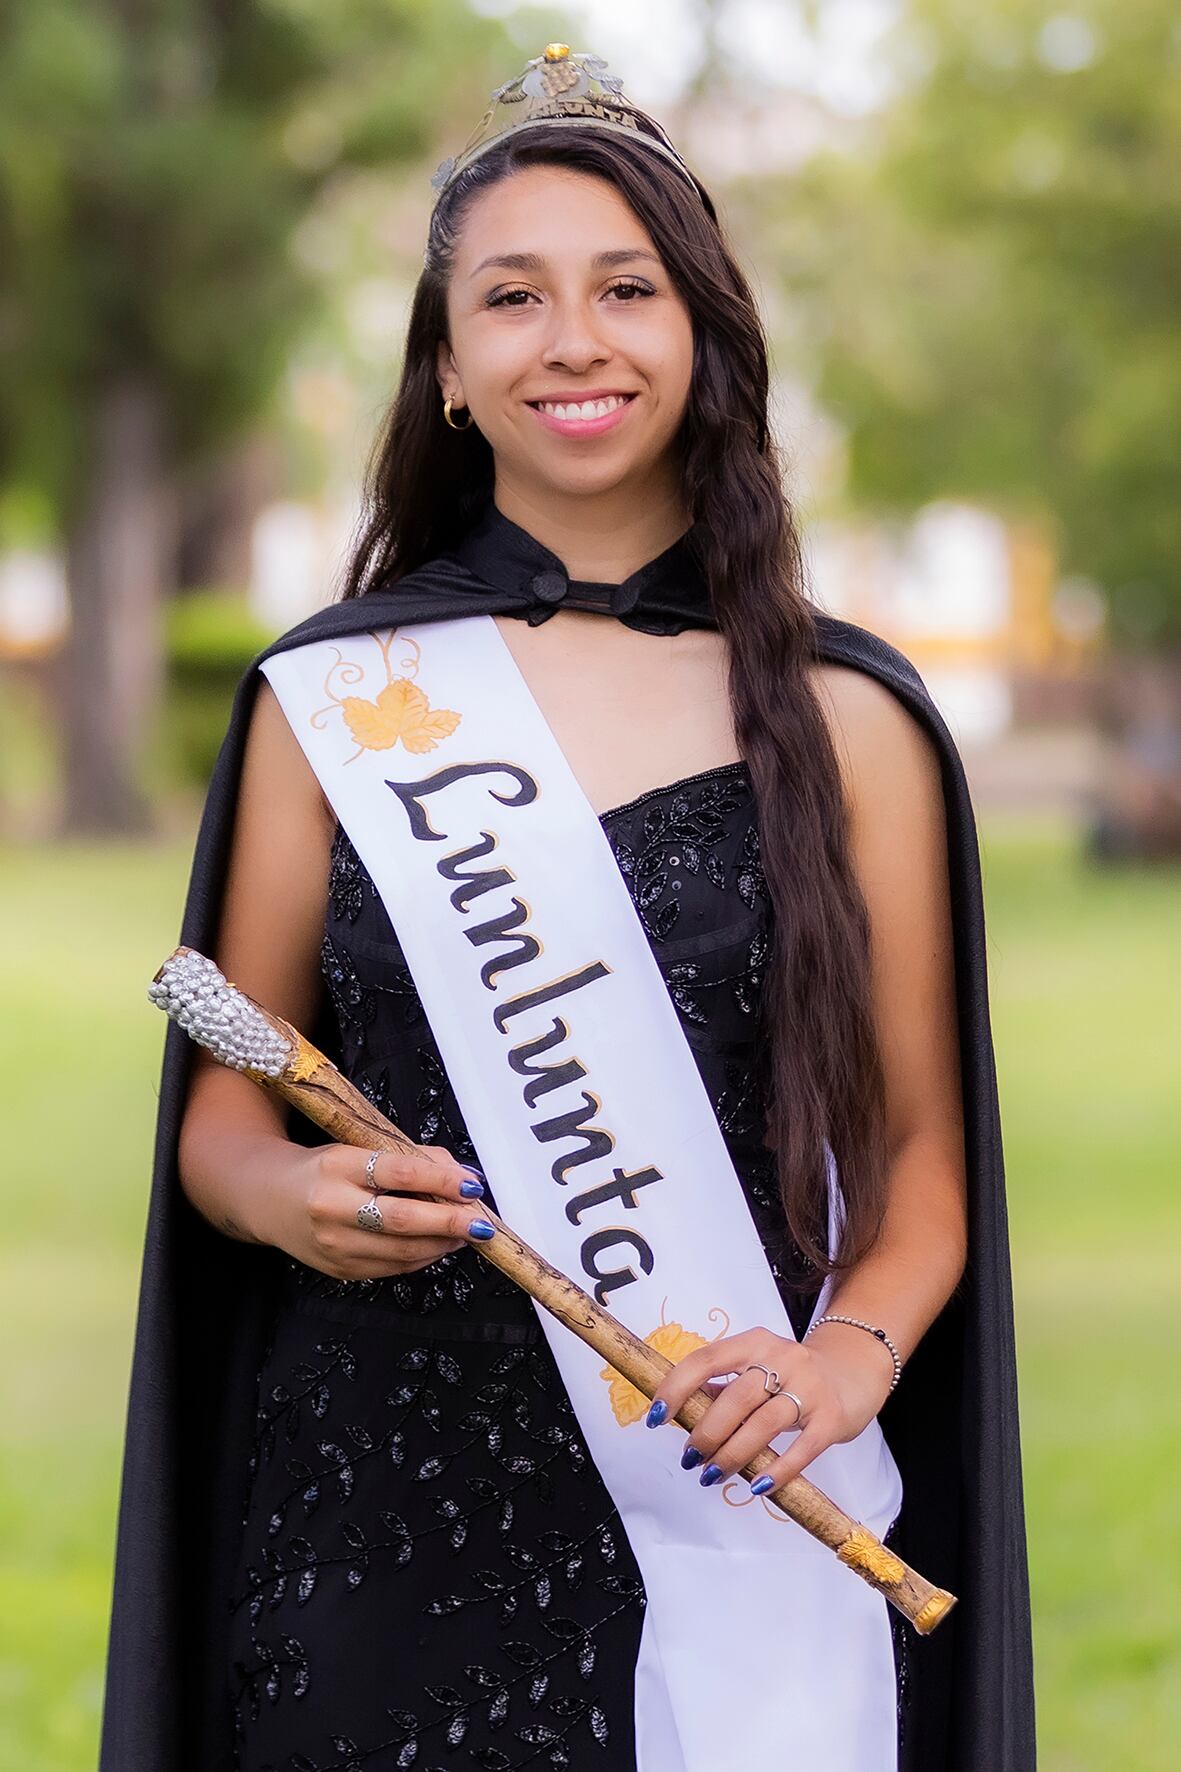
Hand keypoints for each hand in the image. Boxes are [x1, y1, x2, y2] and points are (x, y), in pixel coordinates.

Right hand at [264, 1142, 495, 1281]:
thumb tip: (459, 1175)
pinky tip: (438, 1244)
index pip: (400, 1173)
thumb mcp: (357, 1148)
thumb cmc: (321, 1169)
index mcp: (337, 1166)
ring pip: (402, 1251)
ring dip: (443, 1244)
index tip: (471, 1184)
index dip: (442, 1181)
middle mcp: (331, 1207)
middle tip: (481, 1222)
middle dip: (450, 1222)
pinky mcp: (339, 1270)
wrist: (268, 1199)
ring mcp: (334, 1245)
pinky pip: (392, 1268)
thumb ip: (409, 1158)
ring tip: (466, 1233)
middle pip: (403, 1220)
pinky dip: (422, 1256)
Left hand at [644, 1323, 894, 1493]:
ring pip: (764, 1423)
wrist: (855, 1370)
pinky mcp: (832, 1418)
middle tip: (690, 1459)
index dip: (676, 1387)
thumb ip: (723, 1385)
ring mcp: (810, 1387)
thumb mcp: (758, 1367)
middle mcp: (782, 1358)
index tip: (655, 1416)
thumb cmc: (794, 1374)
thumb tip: (679, 1408)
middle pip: (736, 1397)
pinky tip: (757, 1487)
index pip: (706, 1360)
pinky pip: (802, 1448)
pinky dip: (777, 1470)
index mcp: (754, 1343)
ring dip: (732, 1454)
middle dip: (706, 1433)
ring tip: (712, 1476)